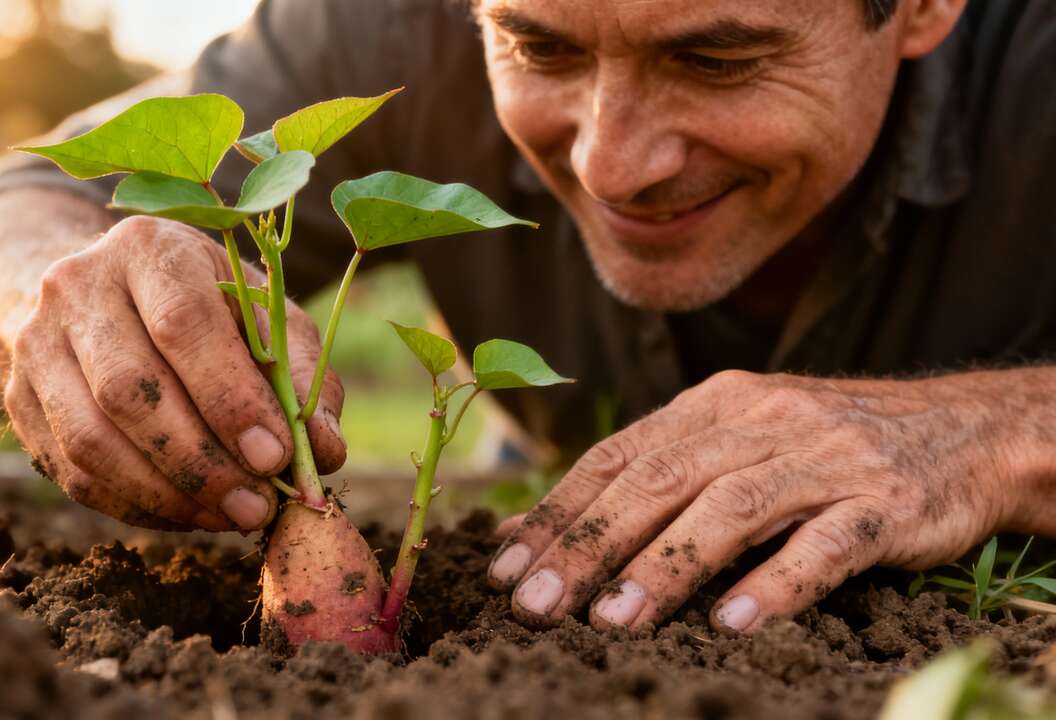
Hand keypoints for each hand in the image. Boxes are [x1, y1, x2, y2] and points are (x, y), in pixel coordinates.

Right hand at [3, 216, 345, 530]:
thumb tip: (322, 451)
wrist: (106, 295)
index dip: (229, 398)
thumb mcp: (263, 315)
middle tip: (258, 505)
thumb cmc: (207, 306)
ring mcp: (36, 342)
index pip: (182, 324)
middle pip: (129, 389)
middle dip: (201, 461)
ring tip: (231, 516)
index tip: (275, 456)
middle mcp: (78, 285)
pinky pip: (73, 472)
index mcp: (149, 248)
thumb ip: (301, 375)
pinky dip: (137, 506)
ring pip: (91, 439)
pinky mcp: (18, 399)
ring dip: (168, 494)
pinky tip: (189, 513)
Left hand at [488, 369, 1026, 631]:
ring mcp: (826, 459)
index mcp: (717, 403)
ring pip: (730, 510)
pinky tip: (731, 623)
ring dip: (664, 566)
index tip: (505, 566)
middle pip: (659, 482)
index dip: (558, 510)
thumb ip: (658, 471)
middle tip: (536, 602)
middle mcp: (763, 420)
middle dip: (589, 544)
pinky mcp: (885, 504)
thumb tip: (547, 529)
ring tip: (611, 620)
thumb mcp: (740, 437)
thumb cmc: (827, 446)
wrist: (966, 430)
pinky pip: (825, 545)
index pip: (618, 455)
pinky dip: (775, 583)